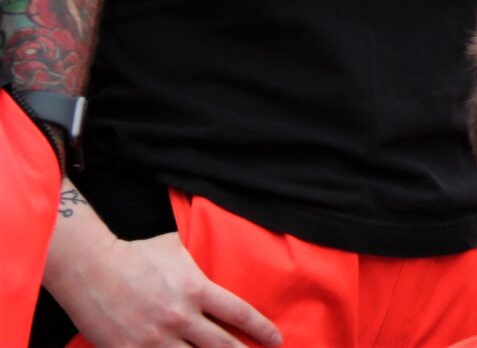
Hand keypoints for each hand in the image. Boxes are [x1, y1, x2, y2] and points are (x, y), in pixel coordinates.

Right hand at [49, 231, 282, 347]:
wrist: (89, 268)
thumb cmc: (135, 254)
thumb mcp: (177, 251)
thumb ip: (198, 270)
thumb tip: (215, 275)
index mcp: (196, 289)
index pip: (239, 314)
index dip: (261, 329)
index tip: (275, 340)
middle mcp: (180, 317)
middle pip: (222, 345)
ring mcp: (154, 338)